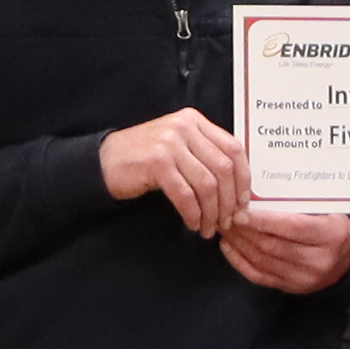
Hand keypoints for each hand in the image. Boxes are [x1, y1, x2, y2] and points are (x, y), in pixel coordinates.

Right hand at [98, 110, 248, 235]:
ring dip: (212, 212)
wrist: (105, 162)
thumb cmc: (145, 158)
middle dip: (230, 201)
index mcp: (194, 121)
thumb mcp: (179, 146)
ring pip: (206, 184)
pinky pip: (185, 194)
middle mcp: (184, 127)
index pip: (233, 148)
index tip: (244, 202)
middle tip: (228, 221)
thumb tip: (238, 187)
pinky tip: (193, 223)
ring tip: (209, 227)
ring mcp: (169, 143)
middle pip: (223, 168)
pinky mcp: (157, 162)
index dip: (244, 179)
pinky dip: (193, 213)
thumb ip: (205, 155)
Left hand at [217, 202, 349, 295]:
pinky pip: (259, 276)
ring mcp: (305, 279)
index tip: (240, 212)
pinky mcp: (292, 288)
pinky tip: (229, 247)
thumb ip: (297, 203)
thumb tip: (257, 193)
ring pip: (263, 261)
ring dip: (239, 244)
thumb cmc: (331, 225)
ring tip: (226, 228)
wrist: (348, 257)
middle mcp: (319, 261)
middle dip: (244, 231)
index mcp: (331, 235)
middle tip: (226, 216)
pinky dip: (240, 261)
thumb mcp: (325, 209)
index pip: (292, 227)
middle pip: (273, 246)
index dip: (262, 221)